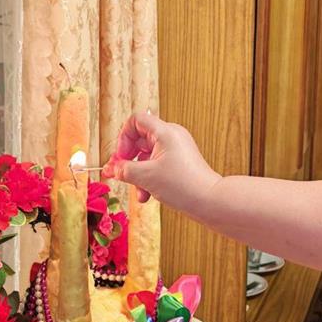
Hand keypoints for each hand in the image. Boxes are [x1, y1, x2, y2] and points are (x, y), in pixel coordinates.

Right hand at [102, 112, 221, 207]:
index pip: (136, 120)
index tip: (120, 157)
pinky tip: (148, 195)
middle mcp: (172, 136)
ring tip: (139, 192)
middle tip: (120, 175)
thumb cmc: (183, 185)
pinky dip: (149, 178)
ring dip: (138, 174)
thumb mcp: (146, 177)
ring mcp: (177, 149)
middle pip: (140, 140)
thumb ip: (124, 170)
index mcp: (165, 132)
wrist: (210, 201)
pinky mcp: (180, 162)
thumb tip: (110, 169)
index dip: (123, 137)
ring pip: (147, 156)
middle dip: (129, 161)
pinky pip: (157, 165)